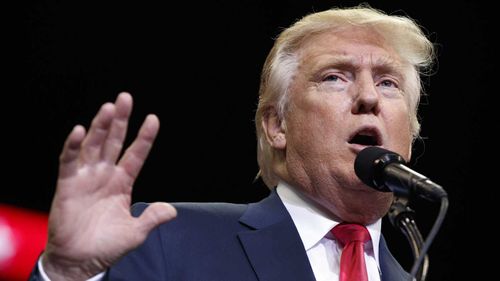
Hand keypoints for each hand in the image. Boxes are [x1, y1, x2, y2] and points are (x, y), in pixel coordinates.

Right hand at [42, 93, 176, 280]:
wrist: (80, 261)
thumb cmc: (107, 246)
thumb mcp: (136, 233)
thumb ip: (152, 218)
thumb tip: (172, 210)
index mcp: (122, 183)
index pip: (136, 154)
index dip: (144, 137)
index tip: (154, 119)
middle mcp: (105, 175)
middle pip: (114, 141)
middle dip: (120, 120)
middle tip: (125, 98)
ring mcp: (86, 177)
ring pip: (94, 145)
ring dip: (100, 126)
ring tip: (108, 107)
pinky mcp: (67, 184)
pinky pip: (69, 161)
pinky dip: (73, 146)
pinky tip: (80, 131)